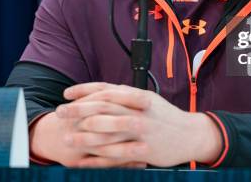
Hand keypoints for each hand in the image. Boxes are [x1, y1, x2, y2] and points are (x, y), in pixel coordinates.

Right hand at [29, 109, 145, 167]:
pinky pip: (101, 165)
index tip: (147, 101)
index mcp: (85, 107)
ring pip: (104, 148)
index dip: (127, 99)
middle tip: (144, 124)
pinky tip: (139, 164)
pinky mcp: (78, 161)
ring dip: (126, 149)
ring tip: (146, 150)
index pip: (107, 100)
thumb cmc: (74, 118)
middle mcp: (80, 124)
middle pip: (102, 122)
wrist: (47, 136)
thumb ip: (108, 99)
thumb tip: (139, 95)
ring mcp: (79, 144)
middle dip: (123, 123)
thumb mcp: (86, 103)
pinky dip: (122, 165)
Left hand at [56, 82, 221, 166]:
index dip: (84, 90)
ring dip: (85, 136)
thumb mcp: (147, 99)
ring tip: (67, 138)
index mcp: (138, 96)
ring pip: (108, 132)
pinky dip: (100, 158)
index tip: (66, 94)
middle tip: (60, 113)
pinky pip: (118, 155)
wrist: (190, 134)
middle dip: (79, 109)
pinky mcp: (145, 150)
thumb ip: (125, 95)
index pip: (106, 89)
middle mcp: (139, 111)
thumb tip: (100, 91)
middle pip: (104, 107)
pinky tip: (85, 161)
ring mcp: (142, 130)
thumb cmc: (165, 116)